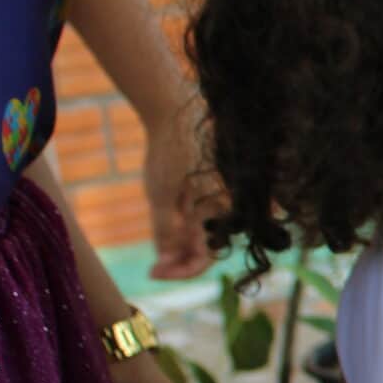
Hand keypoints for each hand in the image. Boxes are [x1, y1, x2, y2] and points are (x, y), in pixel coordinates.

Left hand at [142, 100, 221, 280]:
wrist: (174, 109)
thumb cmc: (169, 150)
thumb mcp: (160, 195)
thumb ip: (166, 232)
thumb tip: (164, 264)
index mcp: (222, 211)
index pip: (206, 259)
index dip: (181, 272)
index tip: (153, 273)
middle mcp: (229, 207)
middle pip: (204, 247)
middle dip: (178, 257)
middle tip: (153, 266)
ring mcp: (221, 197)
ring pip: (201, 232)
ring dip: (179, 240)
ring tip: (157, 234)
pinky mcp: (214, 187)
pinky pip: (201, 214)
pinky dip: (184, 222)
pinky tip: (167, 211)